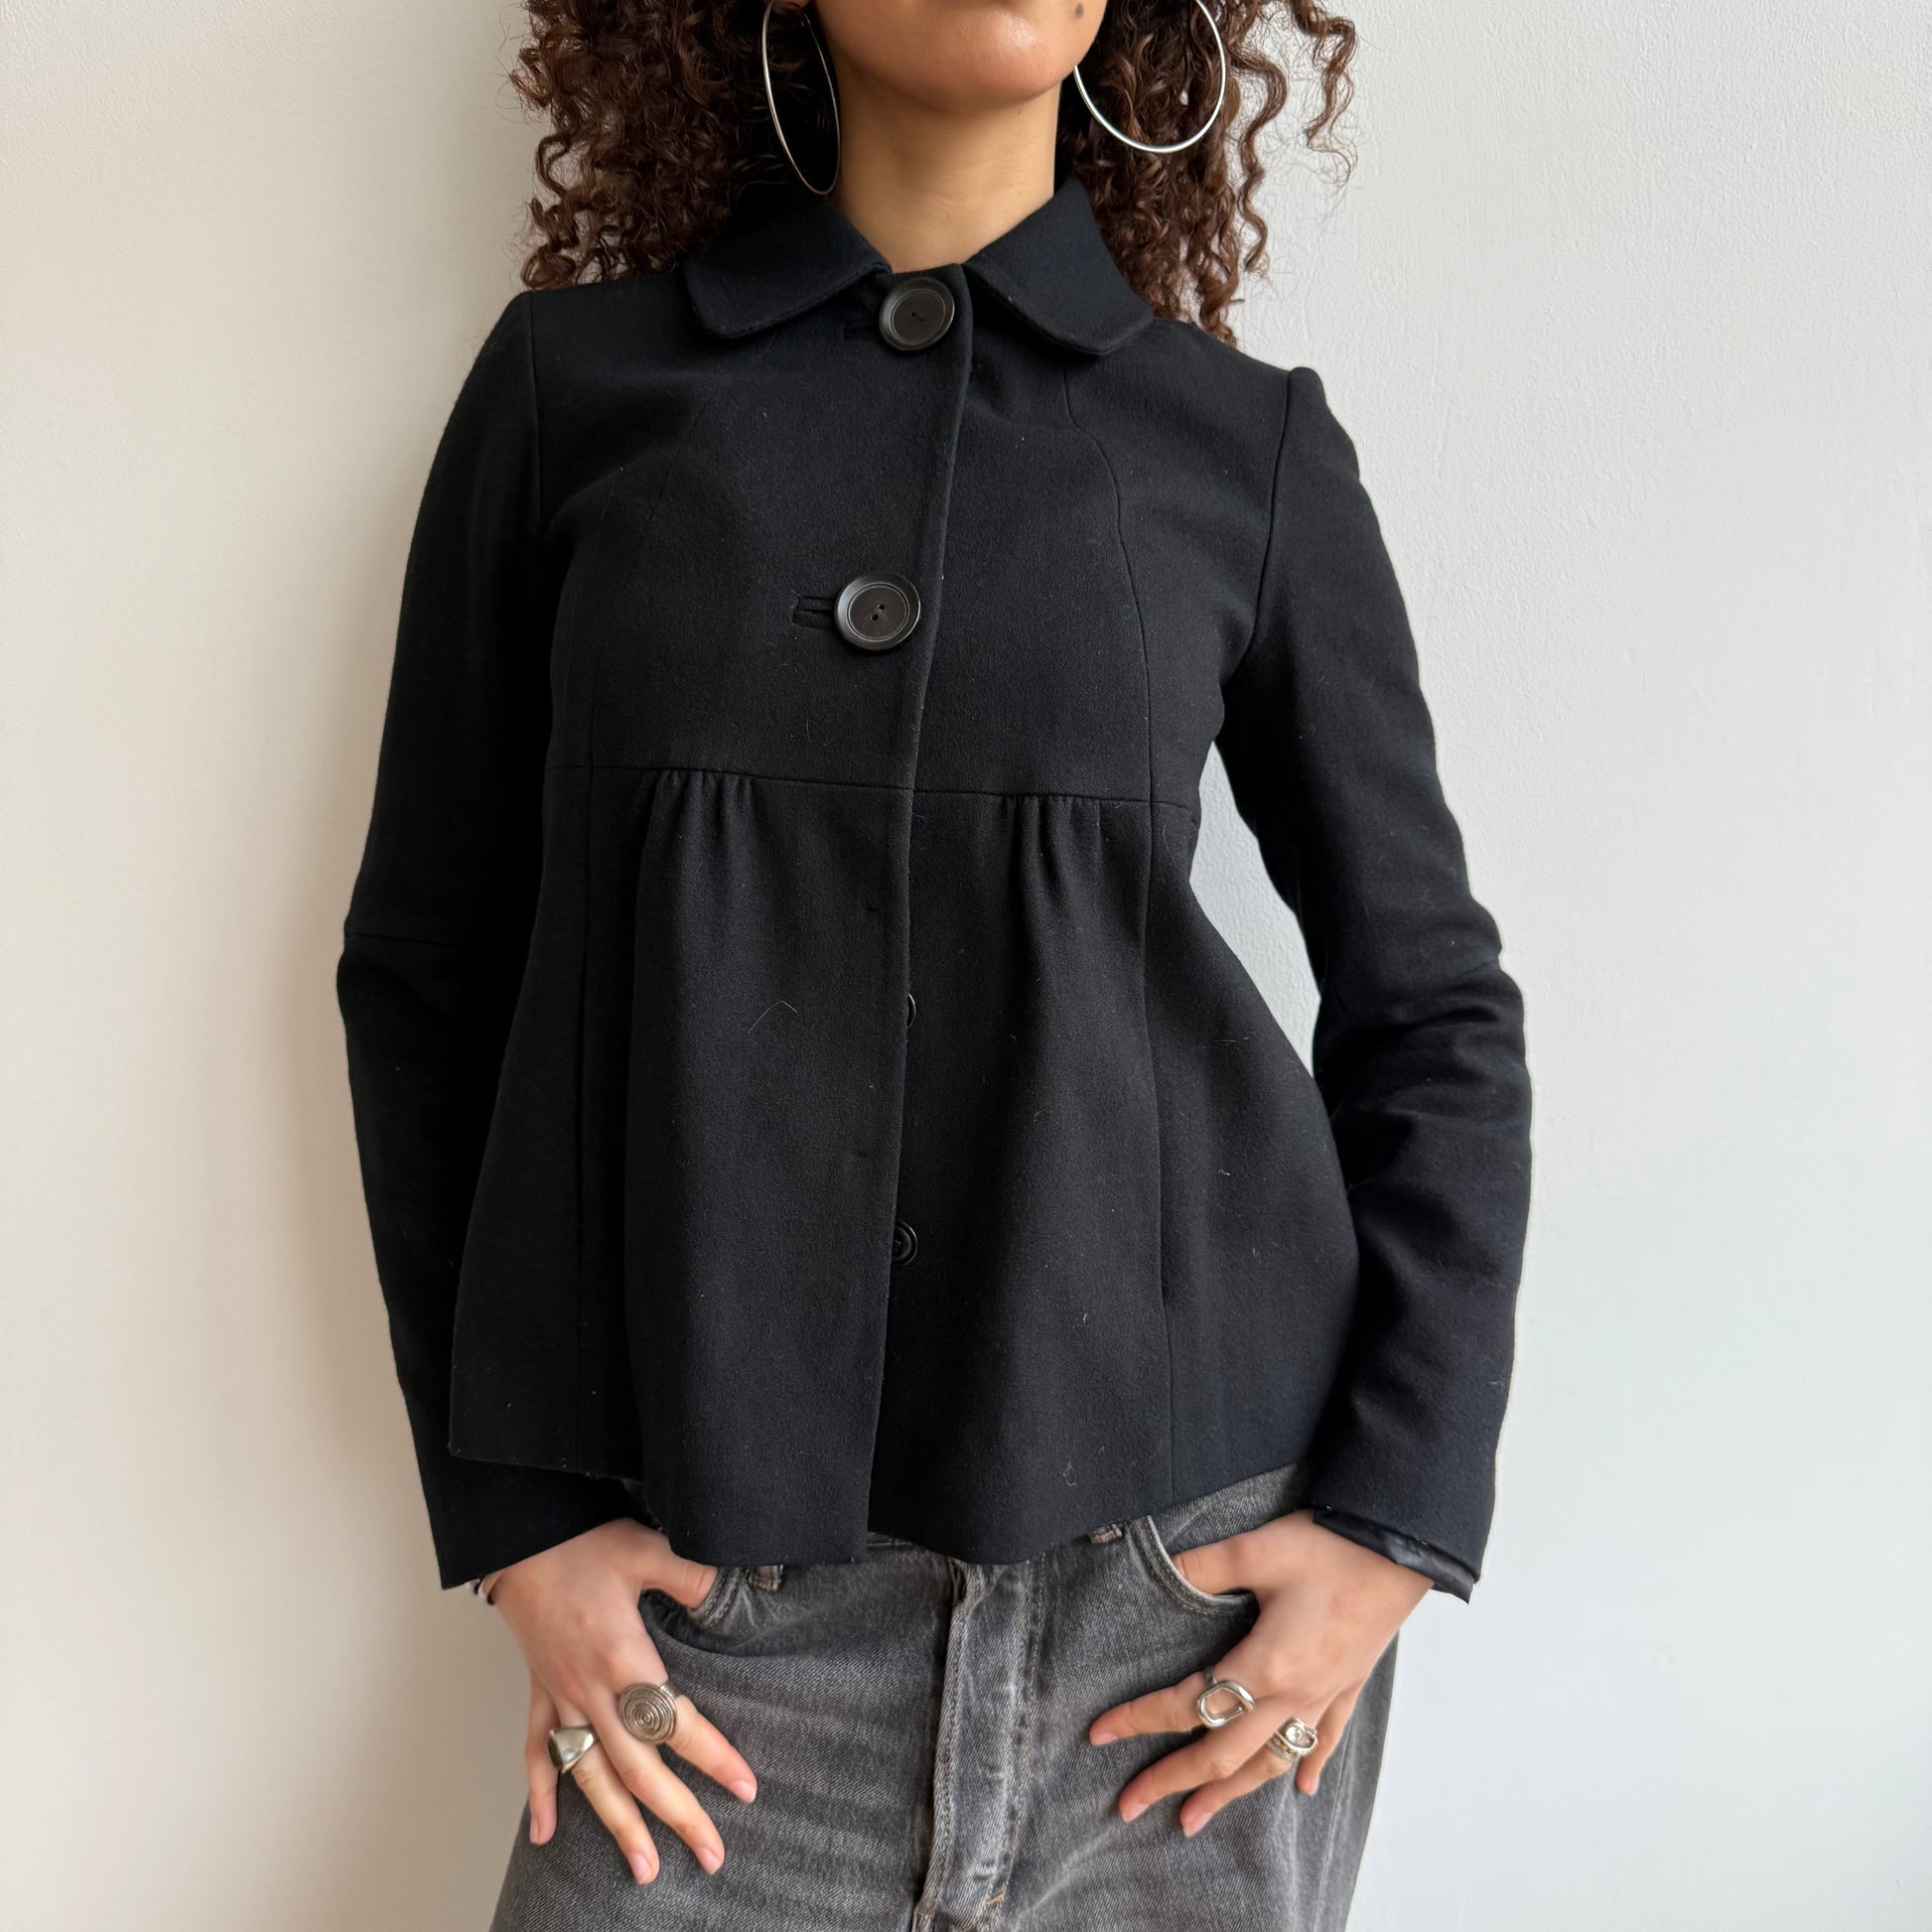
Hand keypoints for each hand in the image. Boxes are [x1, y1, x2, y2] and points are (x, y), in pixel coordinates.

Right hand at [489, 1518, 757, 1882]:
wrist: (520, 1538)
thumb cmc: (584, 1543)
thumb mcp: (648, 1551)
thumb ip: (695, 1577)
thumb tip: (742, 1589)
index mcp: (624, 1659)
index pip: (676, 1722)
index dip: (713, 1757)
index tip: (745, 1789)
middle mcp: (592, 1691)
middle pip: (638, 1769)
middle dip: (677, 1816)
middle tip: (712, 1856)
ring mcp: (562, 1697)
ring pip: (591, 1776)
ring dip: (618, 1826)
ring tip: (644, 1869)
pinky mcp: (539, 1693)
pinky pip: (537, 1753)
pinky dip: (540, 1796)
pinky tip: (545, 1835)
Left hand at [1087, 1508, 1429, 1832]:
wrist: (1402, 1547)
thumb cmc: (1331, 1546)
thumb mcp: (1258, 1549)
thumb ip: (1201, 1568)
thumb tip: (1156, 1567)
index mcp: (1265, 1665)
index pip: (1189, 1704)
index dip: (1140, 1719)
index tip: (1099, 1734)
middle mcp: (1293, 1694)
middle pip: (1223, 1753)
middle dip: (1171, 1780)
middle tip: (1127, 1806)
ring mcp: (1324, 1695)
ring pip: (1269, 1761)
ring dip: (1229, 1794)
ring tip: (1195, 1818)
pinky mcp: (1348, 1684)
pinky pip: (1325, 1739)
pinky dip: (1306, 1765)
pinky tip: (1300, 1790)